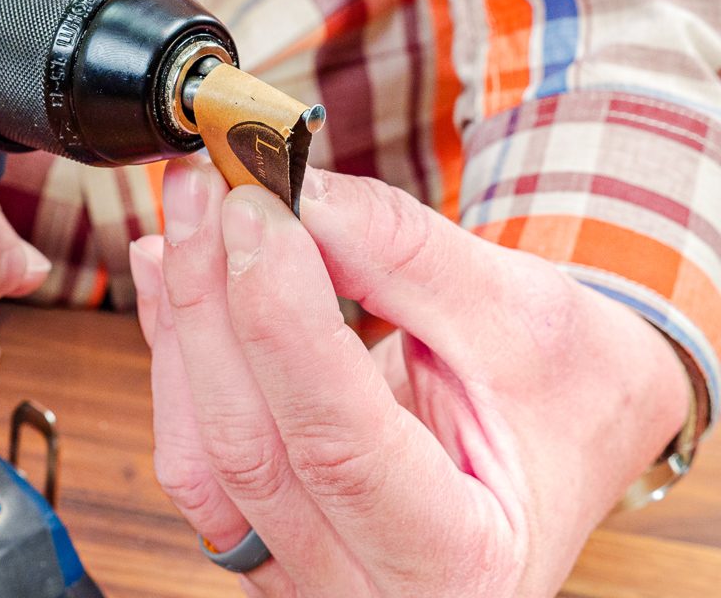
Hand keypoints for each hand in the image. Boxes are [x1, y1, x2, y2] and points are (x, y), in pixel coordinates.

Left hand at [130, 159, 688, 596]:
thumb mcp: (524, 314)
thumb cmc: (573, 396)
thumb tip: (297, 197)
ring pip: (201, 457)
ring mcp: (304, 570)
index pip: (338, 444)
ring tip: (185, 220)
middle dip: (212, 301)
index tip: (255, 210)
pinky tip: (171, 276)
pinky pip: (195, 452)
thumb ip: (401, 255)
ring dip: (182, 323)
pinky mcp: (265, 535)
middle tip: (206, 190)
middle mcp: (372, 589)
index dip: (280, 317)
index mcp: (461, 559)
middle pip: (250, 447)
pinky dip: (177, 355)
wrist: (576, 434)